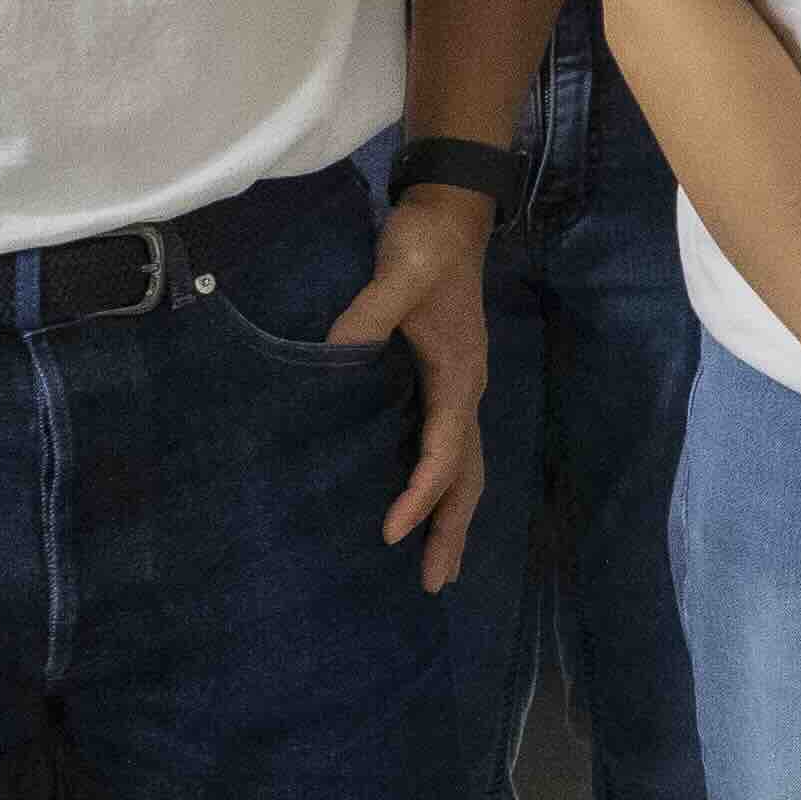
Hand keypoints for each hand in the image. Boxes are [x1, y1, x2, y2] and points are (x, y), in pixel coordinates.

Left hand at [325, 184, 497, 592]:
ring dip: (452, 516)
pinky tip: (417, 507)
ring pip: (464, 467)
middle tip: (433, 584)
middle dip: (453, 530)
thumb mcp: (398, 274)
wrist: (450, 215)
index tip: (390, 532)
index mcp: (459, 375)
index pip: (445, 451)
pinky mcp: (443, 382)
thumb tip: (332, 355)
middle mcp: (467, 391)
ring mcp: (458, 388)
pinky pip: (448, 450)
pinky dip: (440, 488)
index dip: (420, 495)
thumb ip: (368, 314)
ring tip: (435, 566)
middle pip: (468, 475)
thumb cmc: (426, 245)